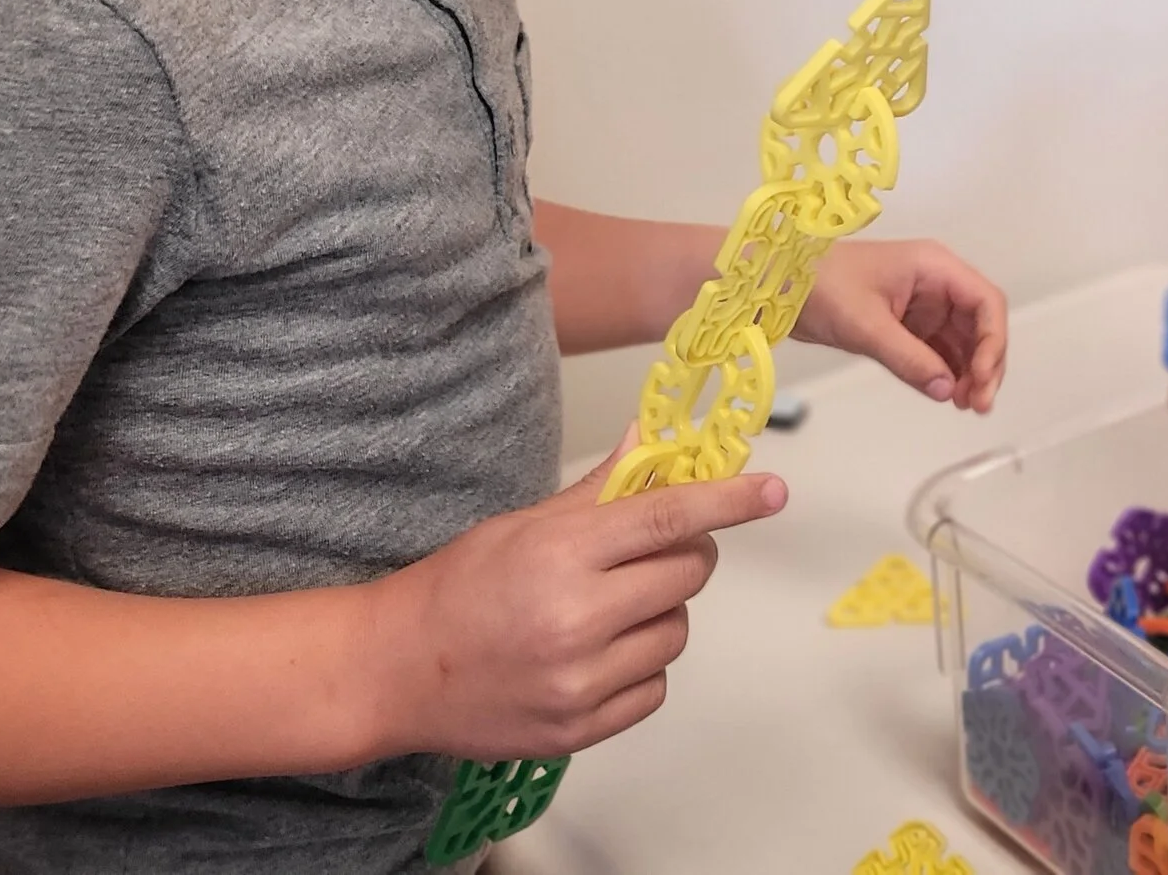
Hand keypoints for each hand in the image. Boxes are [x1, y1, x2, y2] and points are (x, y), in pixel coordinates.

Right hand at [363, 434, 785, 760]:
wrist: (395, 669)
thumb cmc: (459, 587)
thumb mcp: (527, 524)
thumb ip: (601, 489)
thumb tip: (653, 440)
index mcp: (562, 555)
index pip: (669, 518)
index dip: (729, 500)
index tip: (771, 492)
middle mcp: (575, 620)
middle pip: (687, 575)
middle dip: (684, 556)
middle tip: (651, 553)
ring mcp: (579, 681)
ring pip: (677, 632)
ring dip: (661, 614)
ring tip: (608, 609)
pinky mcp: (580, 728)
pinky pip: (655, 687)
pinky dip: (640, 667)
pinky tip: (598, 653)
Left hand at [792, 237, 1007, 411]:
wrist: (780, 284)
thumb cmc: (820, 285)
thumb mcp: (866, 324)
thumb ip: (908, 358)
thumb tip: (946, 390)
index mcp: (935, 267)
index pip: (986, 302)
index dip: (992, 341)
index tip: (982, 377)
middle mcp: (937, 284)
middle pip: (981, 324)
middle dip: (985, 363)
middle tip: (979, 403)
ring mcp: (924, 305)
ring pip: (964, 341)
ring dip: (969, 373)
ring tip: (966, 406)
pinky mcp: (908, 325)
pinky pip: (939, 350)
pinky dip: (947, 373)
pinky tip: (948, 396)